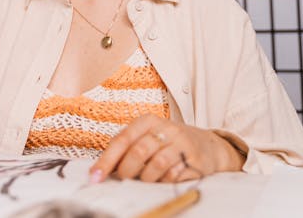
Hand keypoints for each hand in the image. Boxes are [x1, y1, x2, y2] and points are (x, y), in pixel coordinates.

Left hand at [90, 114, 244, 182]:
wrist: (207, 145)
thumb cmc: (168, 143)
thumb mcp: (147, 138)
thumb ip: (127, 150)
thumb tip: (101, 170)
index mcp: (147, 121)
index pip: (122, 140)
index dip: (107, 160)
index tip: (95, 177)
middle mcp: (165, 128)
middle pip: (138, 152)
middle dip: (126, 170)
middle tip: (124, 179)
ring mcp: (181, 142)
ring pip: (156, 164)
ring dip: (146, 178)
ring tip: (145, 180)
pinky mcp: (195, 158)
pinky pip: (174, 175)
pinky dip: (164, 181)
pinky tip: (163, 179)